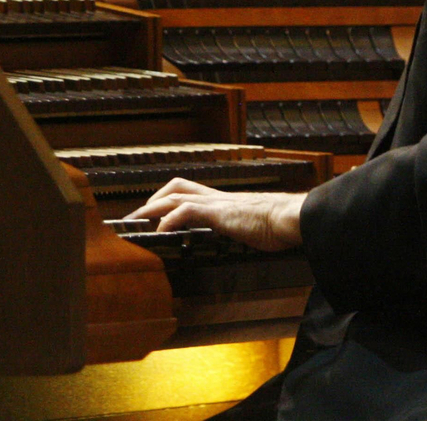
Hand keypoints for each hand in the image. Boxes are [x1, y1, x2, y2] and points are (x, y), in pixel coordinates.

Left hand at [130, 179, 304, 251]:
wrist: (291, 217)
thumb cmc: (279, 223)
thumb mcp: (253, 225)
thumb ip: (242, 227)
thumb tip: (244, 238)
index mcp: (223, 200)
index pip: (189, 191)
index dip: (168, 198)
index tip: (154, 211)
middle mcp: (216, 197)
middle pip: (175, 188)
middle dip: (152, 200)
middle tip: (135, 217)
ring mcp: (216, 203)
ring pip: (174, 196)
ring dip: (151, 208)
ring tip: (136, 222)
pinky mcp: (218, 212)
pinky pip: (186, 210)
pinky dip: (169, 219)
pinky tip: (161, 231)